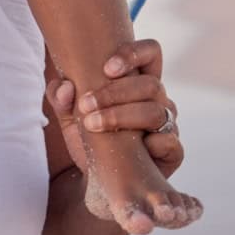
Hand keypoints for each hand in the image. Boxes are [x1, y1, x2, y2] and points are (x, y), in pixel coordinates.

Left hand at [60, 38, 182, 177]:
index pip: (151, 53)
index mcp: (138, 84)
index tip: (106, 69)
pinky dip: (150, 143)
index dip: (134, 53)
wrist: (100, 181)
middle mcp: (158, 100)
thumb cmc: (91, 141)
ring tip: (93, 125)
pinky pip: (170, 142)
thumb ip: (62, 99)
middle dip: (115, 93)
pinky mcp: (173, 152)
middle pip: (150, 84)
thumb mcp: (70, 119)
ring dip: (122, 116)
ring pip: (158, 111)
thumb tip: (65, 86)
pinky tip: (134, 147)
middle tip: (85, 105)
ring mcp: (168, 125)